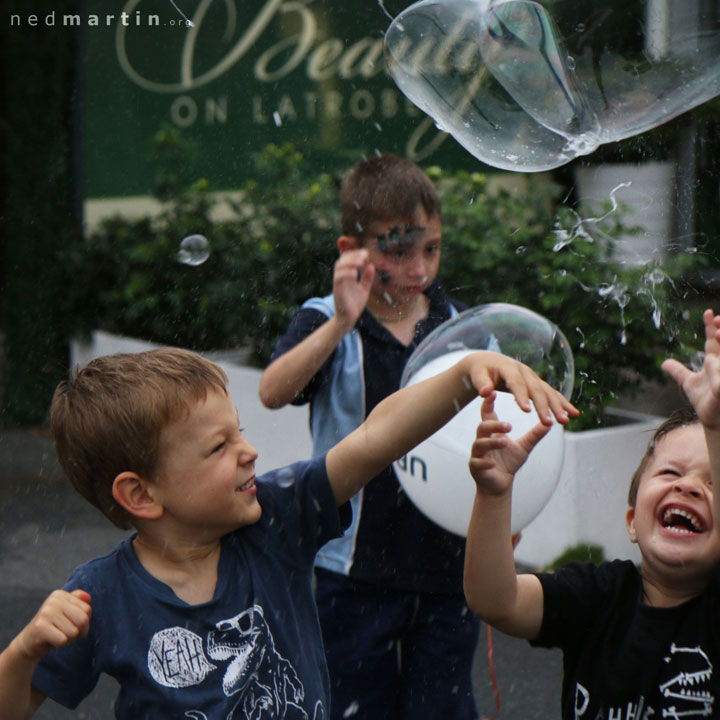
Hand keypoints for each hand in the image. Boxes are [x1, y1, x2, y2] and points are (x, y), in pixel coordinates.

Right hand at [14, 589, 91, 659]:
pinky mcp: (40, 627)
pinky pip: (63, 640)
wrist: (28, 642)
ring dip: (69, 640)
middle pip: (83, 620)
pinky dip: (60, 645)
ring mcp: (46, 612)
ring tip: (57, 636)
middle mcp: (53, 600)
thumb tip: (88, 597)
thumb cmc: (54, 627)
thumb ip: (79, 602)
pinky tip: (51, 641)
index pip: (87, 609)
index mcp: (61, 595)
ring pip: (73, 632)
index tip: (72, 625)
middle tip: (67, 634)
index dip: (84, 623)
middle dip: (79, 632)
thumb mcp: (67, 612)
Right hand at [333, 249, 374, 330]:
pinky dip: (345, 274)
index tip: (366, 253)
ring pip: (339, 268)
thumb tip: (371, 265)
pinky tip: (354, 273)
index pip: (347, 260)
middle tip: (365, 255)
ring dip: (350, 263)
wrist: (349, 319)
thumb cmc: (354, 304)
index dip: (355, 254)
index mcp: (346, 276)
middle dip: (353, 256)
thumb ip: (367, 278)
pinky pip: (338, 279)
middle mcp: (341, 278)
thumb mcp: (364, 289)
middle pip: (342, 261)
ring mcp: (338, 284)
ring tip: (361, 262)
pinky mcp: (337, 291)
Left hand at [464, 351, 578, 425]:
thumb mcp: (476, 376)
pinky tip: (573, 414)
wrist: (487, 362)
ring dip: (557, 406)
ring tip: (566, 421)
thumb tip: (486, 393)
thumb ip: (481, 384)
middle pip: (536, 389)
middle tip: (549, 422)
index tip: (526, 411)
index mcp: (508, 368)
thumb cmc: (480, 371)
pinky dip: (562, 403)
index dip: (521, 396)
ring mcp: (532, 376)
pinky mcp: (537, 383)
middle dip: (543, 406)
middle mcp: (524, 371)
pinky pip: (552, 393)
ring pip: (547, 392)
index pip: (516, 383)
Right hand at [469, 393, 551, 495]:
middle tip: (509, 425)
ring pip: (480, 444)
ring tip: (504, 441)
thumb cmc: (508, 462)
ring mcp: (478, 454)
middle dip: (495, 425)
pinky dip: (484, 462)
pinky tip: (492, 463)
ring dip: (492, 442)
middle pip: (483, 427)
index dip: (488, 403)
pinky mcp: (476, 468)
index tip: (492, 392)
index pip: (487, 414)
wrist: (500, 484)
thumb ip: (534, 435)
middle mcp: (482, 440)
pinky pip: (477, 463)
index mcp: (492, 432)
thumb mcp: (524, 447)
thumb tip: (550, 422)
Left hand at [662, 308, 719, 429]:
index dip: (712, 326)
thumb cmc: (706, 402)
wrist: (714, 422)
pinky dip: (718, 373)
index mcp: (715, 362)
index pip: (714, 340)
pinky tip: (714, 373)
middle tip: (716, 320)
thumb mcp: (689, 383)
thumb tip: (664, 363)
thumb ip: (679, 372)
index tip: (708, 313)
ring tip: (716, 334)